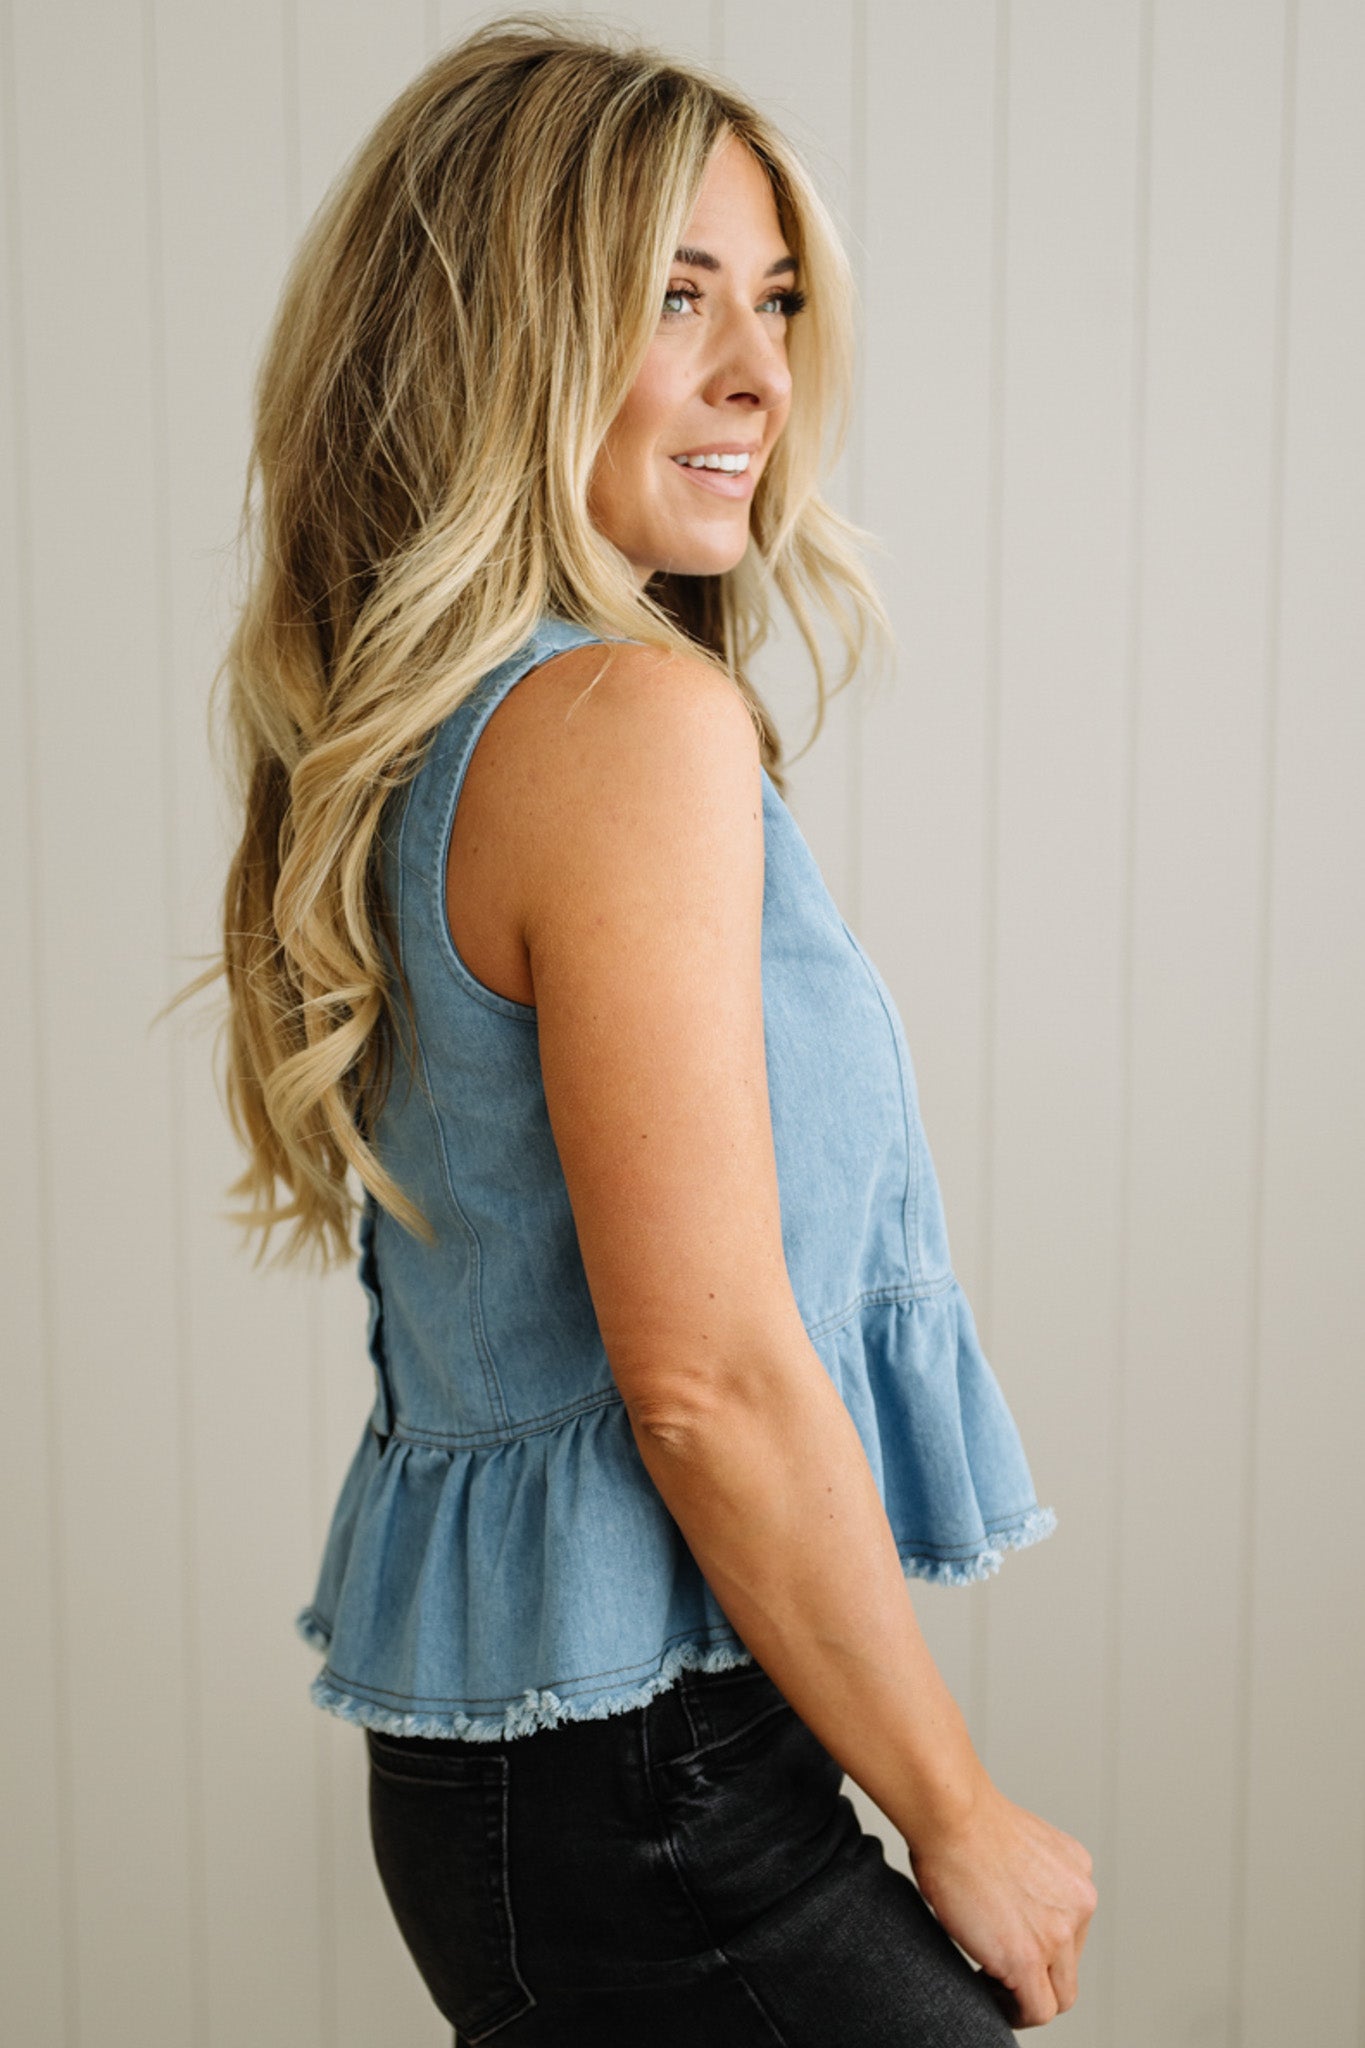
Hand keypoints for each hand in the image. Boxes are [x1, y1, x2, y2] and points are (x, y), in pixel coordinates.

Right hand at [905, 1777, 1096, 2027]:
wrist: (950, 1814)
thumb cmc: (962, 1818)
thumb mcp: (1018, 1843)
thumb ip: (1030, 1876)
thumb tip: (1011, 1904)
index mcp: (1077, 1871)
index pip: (1073, 1929)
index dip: (1041, 1944)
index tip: (1011, 1942)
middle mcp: (1079, 1902)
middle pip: (1070, 1965)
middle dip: (1037, 1973)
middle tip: (1001, 1971)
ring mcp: (1057, 1934)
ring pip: (1059, 1995)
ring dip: (1027, 1997)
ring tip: (994, 1986)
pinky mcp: (1027, 1959)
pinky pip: (1035, 2010)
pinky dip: (1014, 2013)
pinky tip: (988, 1994)